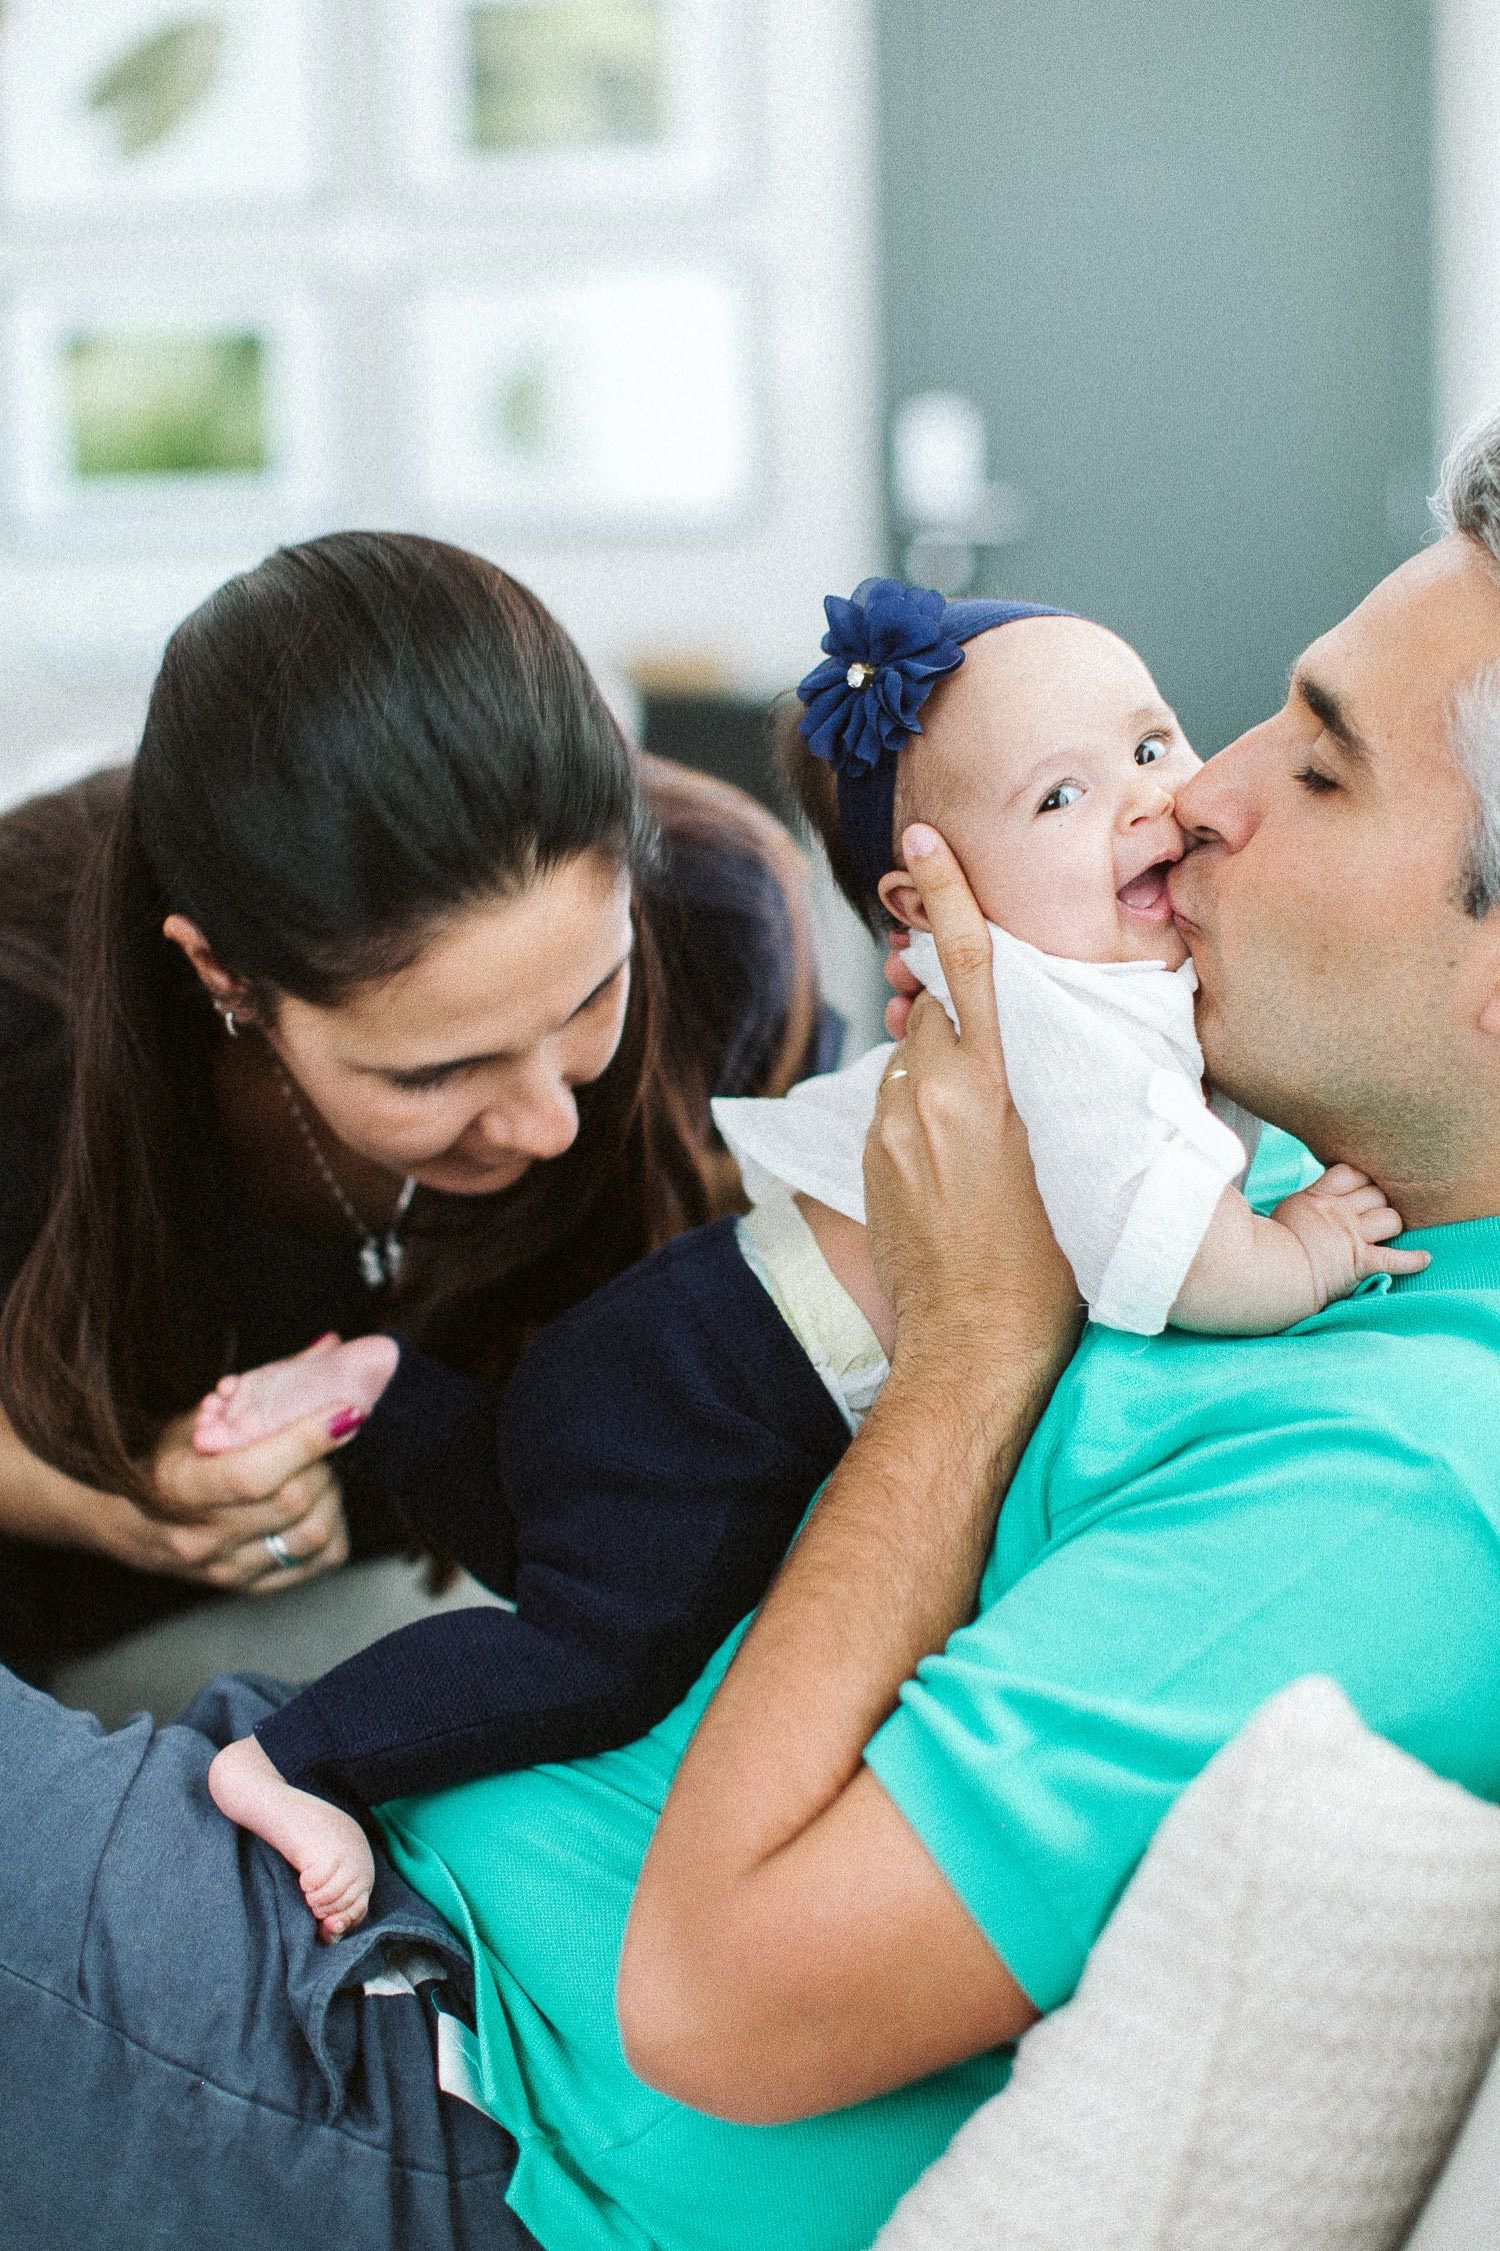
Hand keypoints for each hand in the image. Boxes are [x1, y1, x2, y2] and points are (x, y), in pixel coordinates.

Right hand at [98, 1408, 357, 1594]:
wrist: (132, 1525)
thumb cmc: (167, 1462)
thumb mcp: (197, 1418)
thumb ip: (263, 1386)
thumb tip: (329, 1347)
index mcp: (178, 1489)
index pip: (254, 1474)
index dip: (307, 1440)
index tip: (347, 1410)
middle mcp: (201, 1538)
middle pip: (293, 1502)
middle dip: (323, 1461)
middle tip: (324, 1437)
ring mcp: (227, 1569)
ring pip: (313, 1533)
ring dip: (331, 1494)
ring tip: (319, 1470)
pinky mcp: (251, 1587)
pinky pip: (318, 1561)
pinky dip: (332, 1527)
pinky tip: (318, 1503)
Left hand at [863, 825, 1080, 1385]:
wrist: (978, 1343)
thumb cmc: (1062, 1261)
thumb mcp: (1090, 1155)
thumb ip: (1074, 1081)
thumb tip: (1070, 1037)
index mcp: (999, 1084)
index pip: (967, 963)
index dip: (948, 894)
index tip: (922, 840)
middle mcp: (934, 1092)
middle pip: (937, 1001)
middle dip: (958, 998)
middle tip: (993, 1031)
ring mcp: (894, 1123)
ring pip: (916, 1052)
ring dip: (944, 1059)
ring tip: (985, 1117)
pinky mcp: (871, 1154)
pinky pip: (899, 1099)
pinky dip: (926, 1104)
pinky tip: (960, 1155)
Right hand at [1273, 1164, 1431, 1309]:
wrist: (1270, 1274)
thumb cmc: (1268, 1247)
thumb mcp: (1283, 1211)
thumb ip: (1304, 1201)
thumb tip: (1304, 1196)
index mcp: (1319, 1197)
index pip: (1351, 1173)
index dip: (1360, 1178)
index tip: (1360, 1186)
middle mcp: (1340, 1214)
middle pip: (1377, 1194)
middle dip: (1380, 1201)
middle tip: (1374, 1213)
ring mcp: (1352, 1238)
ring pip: (1391, 1219)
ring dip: (1393, 1225)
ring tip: (1389, 1232)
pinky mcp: (1361, 1263)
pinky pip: (1396, 1259)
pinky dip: (1413, 1260)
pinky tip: (1425, 1258)